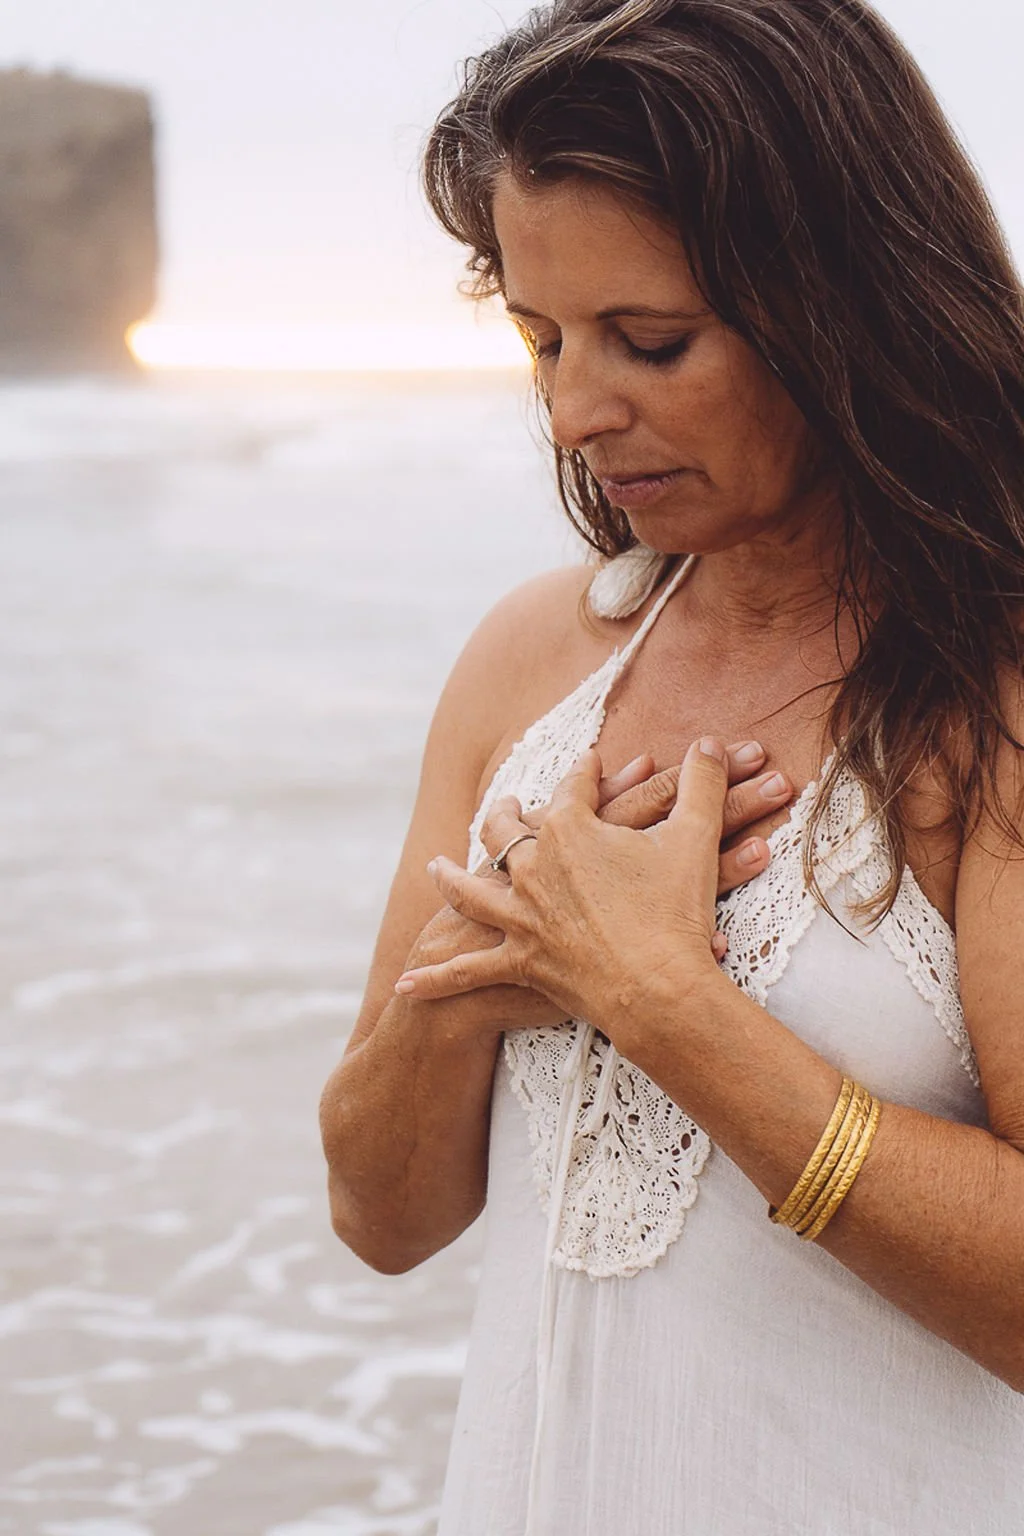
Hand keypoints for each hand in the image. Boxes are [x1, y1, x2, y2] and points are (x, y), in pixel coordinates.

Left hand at [395, 739, 768, 1050]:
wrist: (658, 988)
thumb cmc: (677, 912)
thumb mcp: (696, 836)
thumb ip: (703, 783)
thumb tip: (712, 740)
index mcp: (570, 829)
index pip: (575, 786)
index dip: (585, 770)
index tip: (589, 760)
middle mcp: (531, 868)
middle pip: (506, 830)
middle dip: (506, 813)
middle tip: (507, 804)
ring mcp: (519, 917)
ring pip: (470, 891)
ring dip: (451, 878)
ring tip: (436, 868)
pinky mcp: (518, 963)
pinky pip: (465, 971)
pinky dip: (434, 977)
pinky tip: (404, 983)